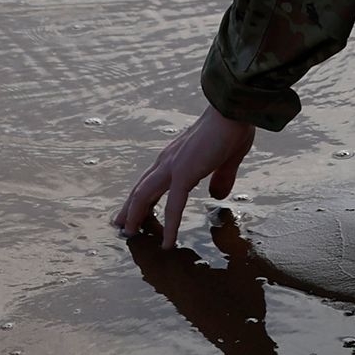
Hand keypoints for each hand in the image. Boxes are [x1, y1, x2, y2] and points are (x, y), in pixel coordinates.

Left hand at [114, 105, 255, 246]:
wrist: (234, 111)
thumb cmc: (232, 128)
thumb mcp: (226, 160)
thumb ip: (221, 178)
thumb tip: (217, 196)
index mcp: (176, 157)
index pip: (151, 181)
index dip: (141, 198)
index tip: (134, 212)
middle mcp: (167, 161)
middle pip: (140, 189)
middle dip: (129, 209)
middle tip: (120, 227)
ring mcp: (173, 166)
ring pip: (144, 196)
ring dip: (135, 216)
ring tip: (129, 235)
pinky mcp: (184, 173)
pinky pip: (173, 206)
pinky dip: (169, 226)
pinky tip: (168, 244)